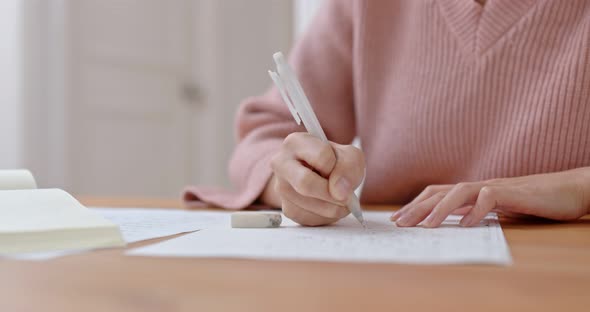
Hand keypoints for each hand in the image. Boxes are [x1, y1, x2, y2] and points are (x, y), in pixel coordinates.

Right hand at [261, 132, 364, 225]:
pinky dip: (327, 216)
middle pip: (305, 183)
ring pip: (310, 205)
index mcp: (295, 142)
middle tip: (345, 197)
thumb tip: (339, 193)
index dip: (337, 166)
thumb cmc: (335, 162)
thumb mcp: (349, 156)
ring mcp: (281, 187)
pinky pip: (310, 218)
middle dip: (331, 193)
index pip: (322, 156)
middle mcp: (281, 163)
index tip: (338, 169)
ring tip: (339, 199)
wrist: (322, 176)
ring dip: (334, 207)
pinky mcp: (287, 208)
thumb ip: (349, 167)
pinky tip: (329, 205)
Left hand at [391, 167, 589, 227]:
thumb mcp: (499, 210)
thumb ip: (478, 212)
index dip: (416, 204)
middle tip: (399, 223)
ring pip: (460, 191)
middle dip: (417, 208)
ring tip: (426, 226)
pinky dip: (477, 210)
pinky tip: (468, 223)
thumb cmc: (534, 201)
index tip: (398, 218)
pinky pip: (491, 197)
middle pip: (441, 192)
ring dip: (440, 209)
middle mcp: (480, 185)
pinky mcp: (515, 192)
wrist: (569, 190)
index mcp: (475, 191)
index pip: (438, 193)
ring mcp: (496, 186)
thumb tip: (456, 222)